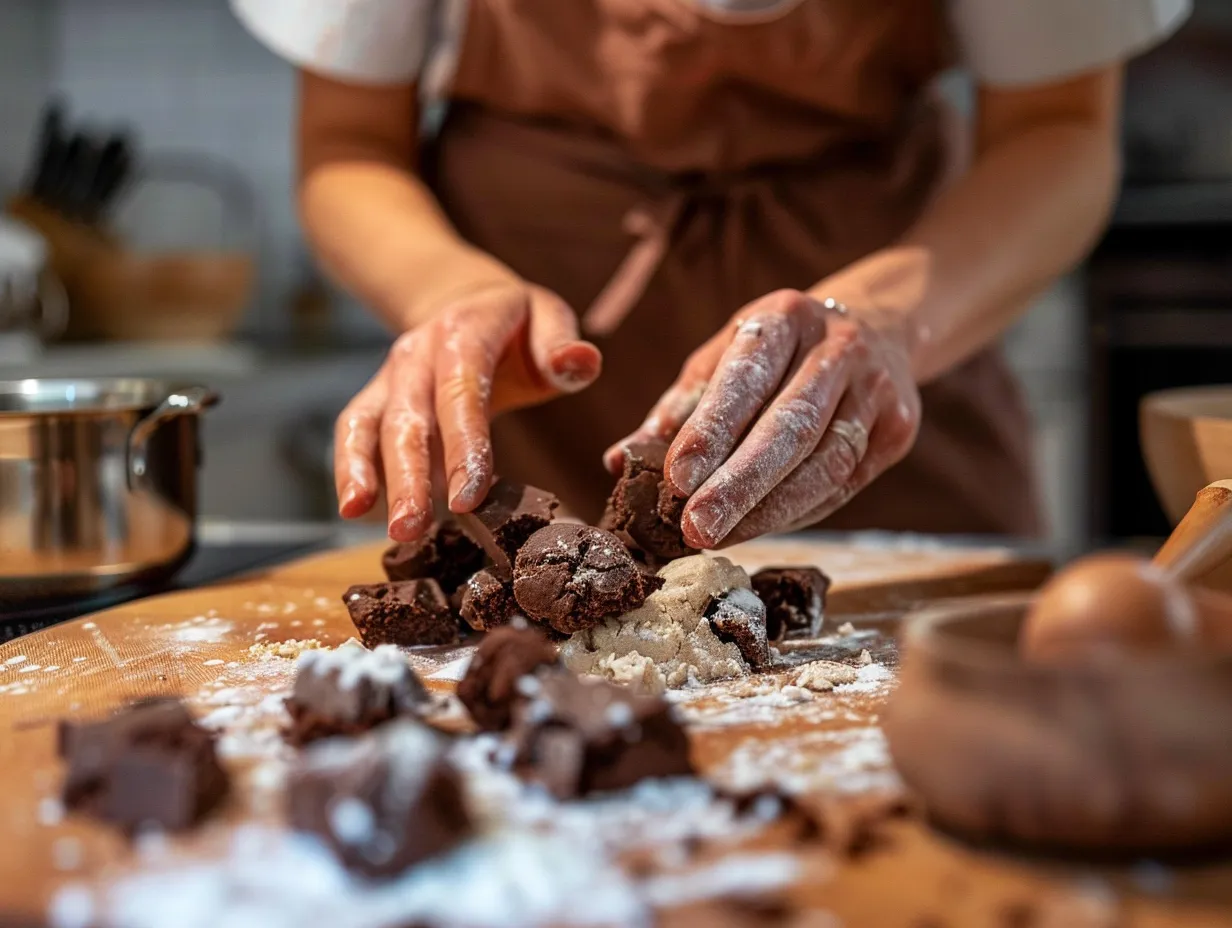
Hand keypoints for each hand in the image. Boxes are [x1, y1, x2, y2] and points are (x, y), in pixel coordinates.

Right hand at [337, 281, 601, 540]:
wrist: (464, 301)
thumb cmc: (517, 324)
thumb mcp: (547, 318)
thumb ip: (561, 344)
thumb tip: (579, 362)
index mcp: (463, 334)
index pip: (461, 393)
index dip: (462, 446)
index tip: (468, 496)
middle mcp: (417, 354)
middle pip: (408, 419)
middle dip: (408, 478)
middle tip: (410, 528)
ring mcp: (390, 376)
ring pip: (369, 427)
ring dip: (367, 478)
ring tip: (385, 529)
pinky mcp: (375, 397)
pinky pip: (354, 432)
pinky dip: (351, 469)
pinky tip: (358, 512)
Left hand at [608, 289, 919, 547]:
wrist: (876, 327)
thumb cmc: (775, 354)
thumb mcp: (723, 360)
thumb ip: (677, 408)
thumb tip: (619, 462)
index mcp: (785, 317)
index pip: (746, 378)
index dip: (711, 430)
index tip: (675, 479)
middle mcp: (839, 348)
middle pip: (791, 426)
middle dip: (740, 484)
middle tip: (695, 528)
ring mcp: (877, 389)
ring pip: (824, 463)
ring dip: (768, 509)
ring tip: (717, 537)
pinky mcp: (899, 430)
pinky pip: (842, 484)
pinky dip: (795, 512)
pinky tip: (756, 528)